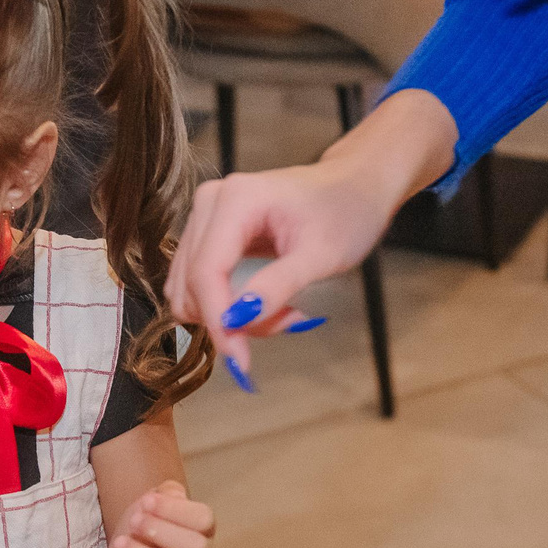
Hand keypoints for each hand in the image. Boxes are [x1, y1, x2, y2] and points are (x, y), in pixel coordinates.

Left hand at [100, 481, 215, 547]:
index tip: (146, 502)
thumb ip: (166, 494)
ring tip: (121, 544)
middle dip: (161, 531)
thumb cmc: (144, 534)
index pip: (204, 520)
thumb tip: (173, 494)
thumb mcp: (152, 506)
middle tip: (134, 522)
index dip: (175, 509)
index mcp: (201, 534)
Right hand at [166, 90, 456, 378]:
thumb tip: (237, 320)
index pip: (205, 273)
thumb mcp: (321, 255)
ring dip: (233, 313)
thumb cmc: (346, 211)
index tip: (241, 362)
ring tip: (283, 309)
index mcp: (235, 200)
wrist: (356, 185)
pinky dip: (231, 304)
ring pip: (192, 289)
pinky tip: (267, 300)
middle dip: (233, 317)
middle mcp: (210, 202)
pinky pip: (202, 283)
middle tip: (287, 321)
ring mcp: (206, 216)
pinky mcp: (210, 233)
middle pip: (192, 284)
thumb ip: (276, 286)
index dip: (218, 322)